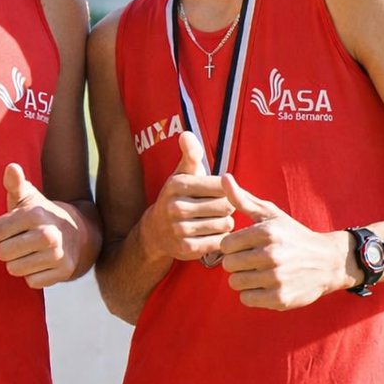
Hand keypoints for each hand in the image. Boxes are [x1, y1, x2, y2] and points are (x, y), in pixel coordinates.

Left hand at [0, 164, 84, 287]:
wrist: (79, 234)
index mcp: (35, 214)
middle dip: (6, 250)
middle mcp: (48, 234)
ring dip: (18, 264)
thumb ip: (15, 183)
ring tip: (29, 253)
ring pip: (15, 269)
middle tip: (18, 243)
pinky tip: (41, 263)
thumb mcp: (28, 198)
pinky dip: (33, 275)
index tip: (7, 229)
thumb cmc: (41, 216)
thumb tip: (11, 167)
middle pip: (3, 253)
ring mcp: (57, 254)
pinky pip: (31, 282)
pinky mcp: (63, 271)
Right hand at [137, 131, 233, 262]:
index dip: (225, 190)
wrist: (156, 231)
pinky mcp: (186, 249)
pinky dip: (219, 238)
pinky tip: (211, 233)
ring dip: (225, 223)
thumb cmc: (178, 196)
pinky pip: (219, 242)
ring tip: (215, 220)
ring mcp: (180, 229)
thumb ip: (190, 153)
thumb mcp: (182, 173)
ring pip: (225, 225)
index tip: (218, 192)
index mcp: (178, 185)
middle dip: (227, 207)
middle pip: (226, 206)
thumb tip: (187, 134)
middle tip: (220, 208)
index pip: (222, 186)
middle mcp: (176, 207)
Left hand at [218, 175, 351, 309]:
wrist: (328, 262)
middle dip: (237, 263)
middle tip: (252, 260)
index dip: (232, 246)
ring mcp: (276, 278)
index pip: (225, 244)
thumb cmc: (293, 235)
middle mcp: (271, 255)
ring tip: (258, 272)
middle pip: (228, 265)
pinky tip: (264, 285)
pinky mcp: (280, 298)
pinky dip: (252, 294)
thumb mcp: (271, 214)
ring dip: (243, 279)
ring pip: (235, 283)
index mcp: (266, 232)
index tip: (244, 246)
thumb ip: (243, 198)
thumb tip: (224, 177)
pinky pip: (247, 299)